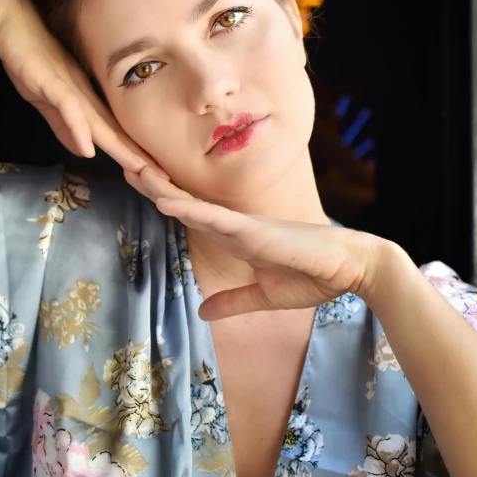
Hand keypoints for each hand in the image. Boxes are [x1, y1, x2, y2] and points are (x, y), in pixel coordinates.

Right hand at [0, 0, 167, 175]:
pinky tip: (89, 147)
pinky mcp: (51, 82)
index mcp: (87, 102)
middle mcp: (86, 96)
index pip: (115, 134)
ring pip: (99, 123)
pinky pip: (68, 107)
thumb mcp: (49, 101)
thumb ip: (65, 125)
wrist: (12, 23)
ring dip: (120, 148)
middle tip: (164, 179)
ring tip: (140, 169)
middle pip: (115, 132)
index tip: (155, 176)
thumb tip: (85, 151)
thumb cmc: (32, 60)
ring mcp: (70, 88)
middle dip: (138, 157)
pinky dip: (79, 127)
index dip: (134, 155)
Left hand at [125, 167, 386, 319]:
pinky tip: (164, 198)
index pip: (193, 216)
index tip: (140, 185)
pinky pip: (215, 218)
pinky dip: (188, 208)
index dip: (166, 200)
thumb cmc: (314, 276)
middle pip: (186, 202)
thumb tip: (202, 312)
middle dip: (155, 185)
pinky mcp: (255, 231)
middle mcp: (235, 226)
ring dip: (161, 188)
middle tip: (124, 165)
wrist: (352, 268)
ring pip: (193, 204)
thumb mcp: (264, 297)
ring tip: (131, 170)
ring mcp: (243, 226)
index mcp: (236, 237)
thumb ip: (233, 302)